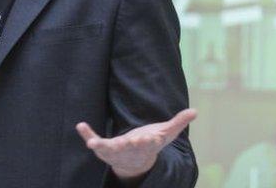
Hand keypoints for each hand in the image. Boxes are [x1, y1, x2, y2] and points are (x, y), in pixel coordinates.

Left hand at [75, 108, 197, 182]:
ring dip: (101, 146)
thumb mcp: (166, 133)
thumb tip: (195, 111)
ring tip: (92, 143)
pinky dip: (87, 134)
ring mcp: (116, 150)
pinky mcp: (104, 148)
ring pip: (109, 149)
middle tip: (129, 141)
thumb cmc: (151, 143)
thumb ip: (179, 122)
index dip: (148, 141)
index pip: (149, 144)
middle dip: (129, 145)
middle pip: (129, 148)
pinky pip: (94, 140)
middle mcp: (130, 149)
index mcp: (146, 145)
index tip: (149, 138)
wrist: (135, 164)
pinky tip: (80, 125)